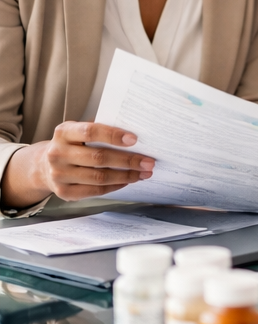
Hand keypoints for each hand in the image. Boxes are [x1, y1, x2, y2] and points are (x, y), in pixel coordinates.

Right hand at [1, 122, 154, 208]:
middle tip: (149, 161)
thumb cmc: (73, 144)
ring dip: (126, 176)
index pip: (90, 132)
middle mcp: (57, 153)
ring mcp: (59, 175)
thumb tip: (135, 138)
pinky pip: (95, 191)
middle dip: (128, 160)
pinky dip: (116, 186)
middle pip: (99, 158)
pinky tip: (128, 181)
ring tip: (144, 173)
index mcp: (63, 132)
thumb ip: (100, 131)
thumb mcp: (79, 131)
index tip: (135, 139)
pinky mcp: (64, 192)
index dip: (113, 135)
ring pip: (99, 177)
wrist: (44, 166)